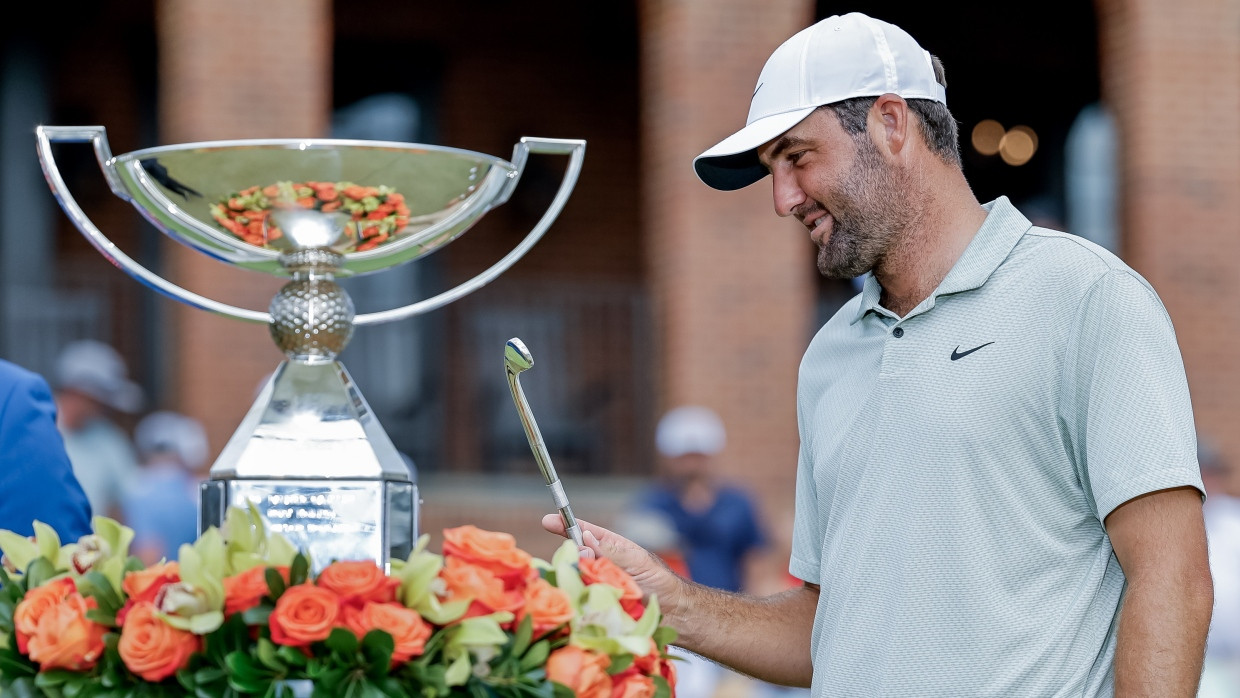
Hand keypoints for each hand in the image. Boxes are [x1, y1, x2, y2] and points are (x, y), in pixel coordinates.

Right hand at [541, 514, 686, 619]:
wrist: (674, 614)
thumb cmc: (660, 582)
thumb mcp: (637, 561)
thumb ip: (610, 551)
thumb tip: (585, 537)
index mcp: (612, 547)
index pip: (585, 532)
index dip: (566, 525)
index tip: (547, 520)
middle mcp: (601, 564)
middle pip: (576, 555)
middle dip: (577, 555)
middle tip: (587, 560)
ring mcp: (598, 585)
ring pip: (576, 577)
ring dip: (582, 578)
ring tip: (604, 585)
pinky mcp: (597, 605)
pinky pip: (581, 599)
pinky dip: (582, 597)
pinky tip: (591, 600)